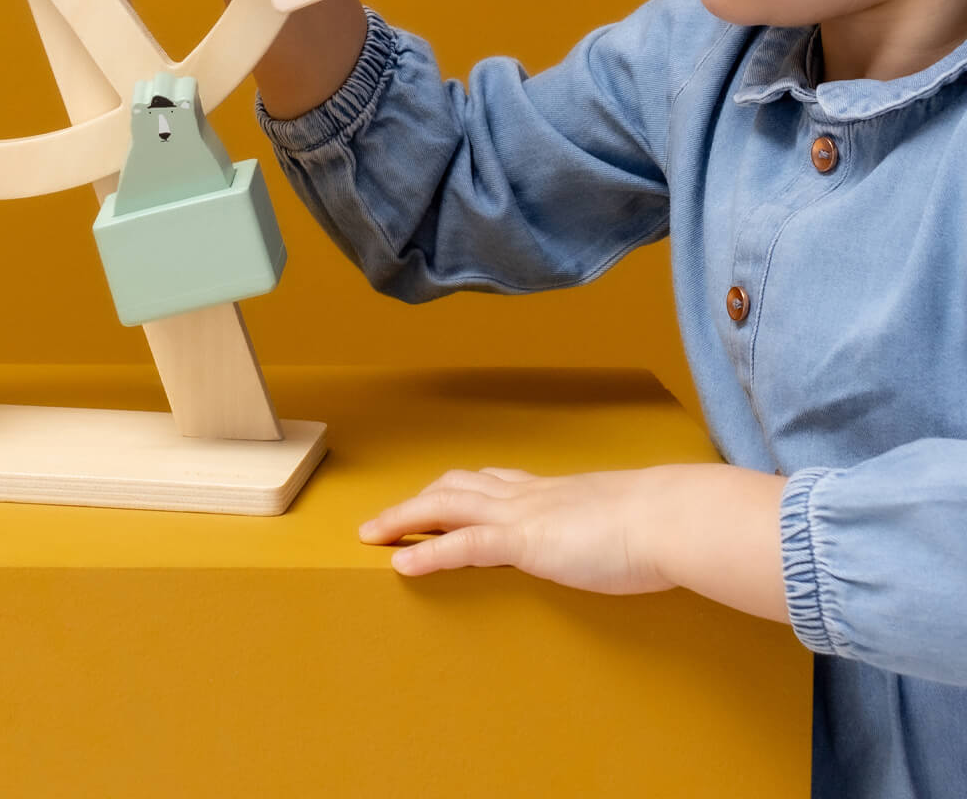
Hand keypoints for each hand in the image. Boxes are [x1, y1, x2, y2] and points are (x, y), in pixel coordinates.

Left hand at [358, 465, 672, 594]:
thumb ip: (611, 531)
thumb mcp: (627, 525)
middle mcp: (529, 496)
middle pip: (456, 487)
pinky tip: (402, 565)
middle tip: (387, 517)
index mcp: (553, 491)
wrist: (673, 518)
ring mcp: (522, 516)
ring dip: (403, 519)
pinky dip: (427, 554)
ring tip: (372, 534)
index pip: (493, 482)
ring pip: (444, 506)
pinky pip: (461, 545)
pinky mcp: (524, 542)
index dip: (459, 488)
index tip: (438, 493)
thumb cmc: (664, 525)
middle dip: (417, 501)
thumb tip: (625, 542)